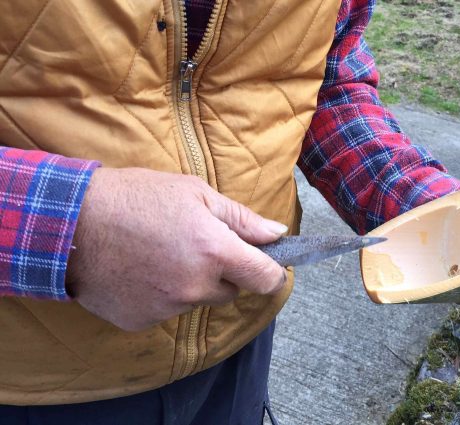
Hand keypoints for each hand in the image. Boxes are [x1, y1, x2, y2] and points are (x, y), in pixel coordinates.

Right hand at [66, 168, 287, 330]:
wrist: (70, 223)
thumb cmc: (135, 198)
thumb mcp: (194, 193)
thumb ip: (241, 219)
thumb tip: (276, 234)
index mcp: (214, 251)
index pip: (266, 279)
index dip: (272, 272)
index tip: (269, 265)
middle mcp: (195, 286)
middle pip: (231, 290)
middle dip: (223, 271)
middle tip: (194, 244)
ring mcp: (167, 308)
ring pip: (197, 299)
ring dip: (190, 282)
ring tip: (159, 252)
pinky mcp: (141, 321)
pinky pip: (166, 310)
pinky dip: (160, 295)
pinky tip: (139, 270)